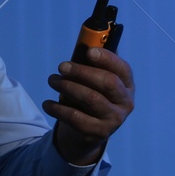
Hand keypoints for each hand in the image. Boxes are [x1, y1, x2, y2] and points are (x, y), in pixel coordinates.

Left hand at [45, 47, 133, 165]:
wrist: (88, 133)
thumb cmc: (90, 97)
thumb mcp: (94, 82)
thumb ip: (92, 65)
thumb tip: (85, 43)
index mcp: (127, 85)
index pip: (122, 69)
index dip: (107, 58)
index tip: (88, 51)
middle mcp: (125, 102)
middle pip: (108, 82)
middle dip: (82, 71)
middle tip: (61, 66)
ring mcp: (114, 119)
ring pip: (91, 98)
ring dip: (67, 86)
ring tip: (52, 80)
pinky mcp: (98, 132)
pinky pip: (75, 117)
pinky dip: (58, 108)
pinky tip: (47, 103)